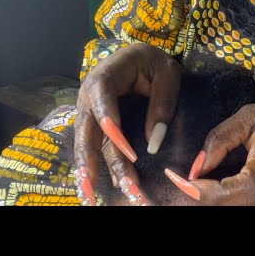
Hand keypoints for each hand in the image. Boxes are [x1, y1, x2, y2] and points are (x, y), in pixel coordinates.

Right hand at [73, 43, 180, 204]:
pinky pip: (96, 148)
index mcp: (106, 74)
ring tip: (95, 196)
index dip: (110, 124)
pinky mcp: (96, 126)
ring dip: (95, 170)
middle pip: (87, 128)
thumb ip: (162, 103)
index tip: (127, 151)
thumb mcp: (167, 73)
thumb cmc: (153, 62)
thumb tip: (153, 142)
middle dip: (91, 158)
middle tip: (94, 184)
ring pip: (90, 143)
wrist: (140, 59)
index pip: (102, 98)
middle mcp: (90, 95)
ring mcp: (90, 112)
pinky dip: (100, 167)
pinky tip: (103, 187)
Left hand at [164, 102, 254, 205]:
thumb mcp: (251, 116)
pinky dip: (229, 204)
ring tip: (202, 185)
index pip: (244, 188)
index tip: (181, 179)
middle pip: (238, 208)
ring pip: (241, 213)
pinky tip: (219, 192)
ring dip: (215, 203)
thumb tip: (196, 167)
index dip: (210, 192)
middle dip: (204, 199)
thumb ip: (221, 138)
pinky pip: (247, 212)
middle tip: (183, 181)